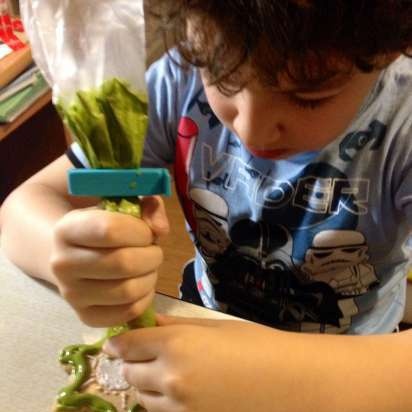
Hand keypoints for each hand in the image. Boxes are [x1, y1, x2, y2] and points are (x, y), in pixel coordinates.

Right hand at [50, 196, 168, 326]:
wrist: (75, 256)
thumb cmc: (105, 227)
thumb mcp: (123, 204)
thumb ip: (148, 205)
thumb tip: (160, 229)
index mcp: (67, 229)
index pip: (110, 230)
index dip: (140, 231)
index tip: (147, 232)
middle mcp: (62, 263)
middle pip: (123, 263)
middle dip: (151, 256)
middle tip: (154, 251)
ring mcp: (71, 294)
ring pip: (128, 290)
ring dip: (150, 277)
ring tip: (148, 267)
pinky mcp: (86, 316)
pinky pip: (128, 312)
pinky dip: (145, 298)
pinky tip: (142, 284)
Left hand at [103, 315, 281, 411]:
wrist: (287, 382)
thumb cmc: (254, 345)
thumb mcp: (213, 327)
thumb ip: (175, 326)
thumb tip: (148, 323)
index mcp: (176, 345)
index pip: (128, 345)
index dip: (119, 343)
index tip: (117, 342)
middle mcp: (170, 379)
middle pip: (129, 373)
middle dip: (132, 362)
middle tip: (145, 354)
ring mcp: (179, 408)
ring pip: (141, 397)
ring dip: (145, 384)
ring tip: (166, 373)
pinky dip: (161, 402)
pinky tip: (181, 392)